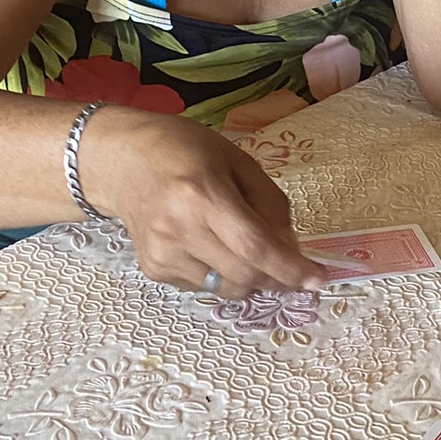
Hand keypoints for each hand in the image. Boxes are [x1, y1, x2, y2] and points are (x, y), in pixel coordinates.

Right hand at [79, 108, 325, 298]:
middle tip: (290, 266)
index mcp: (202, 193)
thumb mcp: (237, 162)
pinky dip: (222, 275)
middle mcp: (178, 228)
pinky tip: (210, 246)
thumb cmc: (185, 151)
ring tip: (246, 250)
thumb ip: (270, 206)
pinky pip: (204, 287)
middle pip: (245, 274)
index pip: (255, 246)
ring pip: (227, 289)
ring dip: (251, 279)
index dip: (291, 268)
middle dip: (277, 277)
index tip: (319, 279)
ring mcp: (162, 253)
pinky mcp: (153, 269)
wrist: (121, 160)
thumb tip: (292, 250)